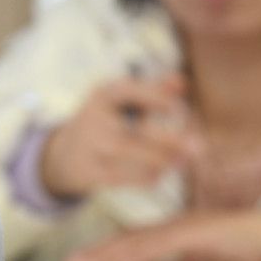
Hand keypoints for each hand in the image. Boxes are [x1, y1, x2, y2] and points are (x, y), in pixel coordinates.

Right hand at [39, 74, 195, 199]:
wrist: (61, 156)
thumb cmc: (105, 122)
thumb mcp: (121, 101)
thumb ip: (154, 90)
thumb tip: (182, 82)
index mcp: (103, 95)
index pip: (128, 92)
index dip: (154, 98)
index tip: (176, 108)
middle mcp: (94, 120)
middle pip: (136, 134)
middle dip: (170, 141)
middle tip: (199, 147)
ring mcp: (91, 149)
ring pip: (135, 159)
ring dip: (165, 161)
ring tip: (183, 161)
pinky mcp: (91, 174)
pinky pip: (128, 178)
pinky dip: (150, 176)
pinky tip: (161, 173)